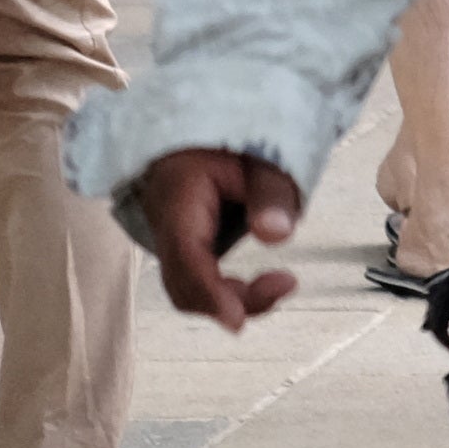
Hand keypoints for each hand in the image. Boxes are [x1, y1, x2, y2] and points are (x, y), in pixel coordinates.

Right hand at [143, 151, 307, 328]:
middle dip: (230, 300)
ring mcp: (170, 237)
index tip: (236, 320)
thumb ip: (272, 193)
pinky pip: (197, 276)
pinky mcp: (183, 243)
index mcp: (177, 200)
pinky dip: (225, 288)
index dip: (209, 294)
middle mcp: (165, 225)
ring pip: (189, 285)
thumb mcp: (262, 155)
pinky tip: (260, 282)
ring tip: (280, 283)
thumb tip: (275, 235)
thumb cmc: (230, 138)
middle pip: (184, 284)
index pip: (185, 257)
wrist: (202, 127)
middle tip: (284, 284)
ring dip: (231, 297)